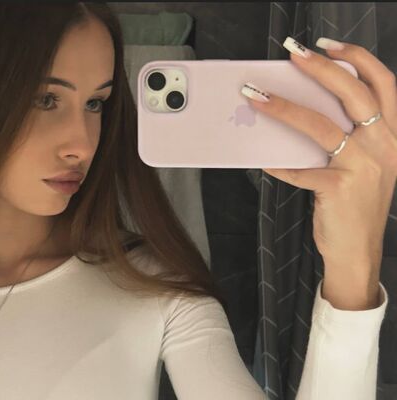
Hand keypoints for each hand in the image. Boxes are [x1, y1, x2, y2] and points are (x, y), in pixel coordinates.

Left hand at [242, 36, 396, 309]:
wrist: (357, 252)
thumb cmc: (353, 205)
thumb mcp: (361, 165)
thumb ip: (344, 138)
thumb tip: (300, 110)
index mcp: (392, 136)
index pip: (383, 84)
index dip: (357, 59)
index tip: (328, 46)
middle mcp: (385, 146)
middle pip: (354, 95)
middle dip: (322, 69)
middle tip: (293, 53)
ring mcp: (365, 168)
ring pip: (321, 126)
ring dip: (285, 108)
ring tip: (257, 96)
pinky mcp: (341, 189)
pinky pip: (302, 170)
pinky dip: (279, 163)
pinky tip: (261, 159)